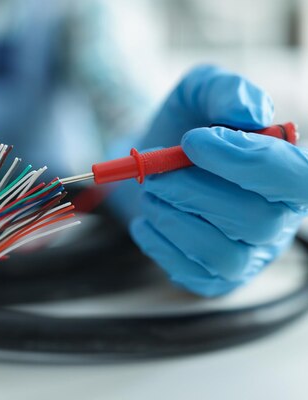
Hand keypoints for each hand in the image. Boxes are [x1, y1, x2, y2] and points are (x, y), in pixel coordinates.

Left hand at [128, 65, 305, 295]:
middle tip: (156, 173)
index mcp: (287, 174)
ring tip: (151, 194)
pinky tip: (147, 219)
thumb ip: (226, 92)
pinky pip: (193, 274)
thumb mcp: (201, 92)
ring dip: (174, 219)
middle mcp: (277, 220)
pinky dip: (159, 244)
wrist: (147, 161)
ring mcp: (247, 255)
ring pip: (223, 254)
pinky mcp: (213, 278)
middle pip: (256, 220)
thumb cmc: (184, 126)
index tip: (193, 140)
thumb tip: (250, 112)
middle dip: (194, 191)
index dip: (247, 162)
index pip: (297, 180)